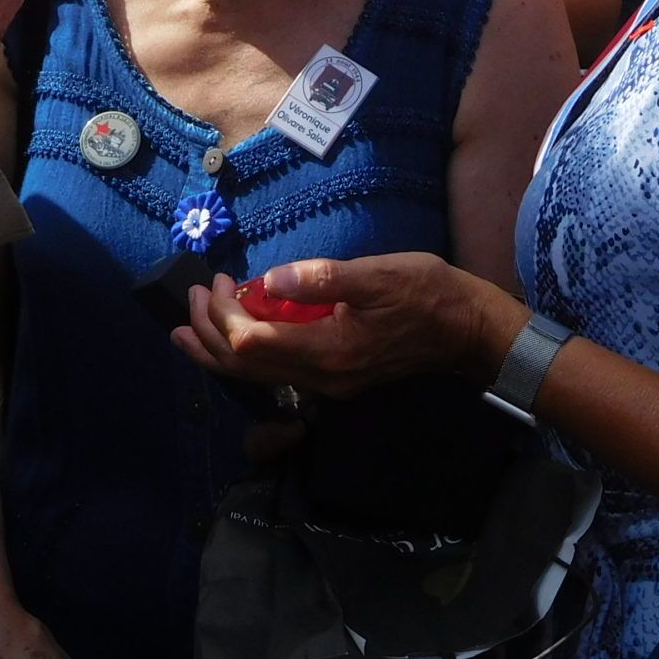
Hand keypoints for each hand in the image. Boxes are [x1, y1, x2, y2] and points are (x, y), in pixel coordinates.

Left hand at [173, 255, 519, 398]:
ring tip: (189, 329)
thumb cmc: (428, 294)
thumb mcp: (378, 275)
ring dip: (218, 351)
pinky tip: (240, 332)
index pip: (251, 342)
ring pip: (256, 376)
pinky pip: (277, 372)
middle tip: (189, 299)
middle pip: (243, 368)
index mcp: (327, 351)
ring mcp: (329, 383)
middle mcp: (321, 377)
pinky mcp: (336, 375)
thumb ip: (321, 278)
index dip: (222, 314)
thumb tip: (268, 281)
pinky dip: (247, 353)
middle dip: (207, 335)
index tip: (216, 280)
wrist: (469, 331)